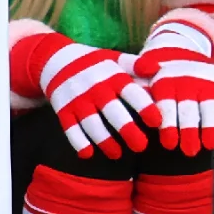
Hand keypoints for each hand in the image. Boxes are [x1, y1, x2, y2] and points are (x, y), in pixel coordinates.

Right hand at [9, 29, 154, 157]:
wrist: (56, 61)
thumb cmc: (95, 64)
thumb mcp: (115, 59)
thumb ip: (136, 65)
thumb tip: (157, 69)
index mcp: (113, 76)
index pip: (131, 92)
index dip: (144, 107)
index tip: (157, 122)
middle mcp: (96, 88)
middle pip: (113, 111)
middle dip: (127, 130)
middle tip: (141, 147)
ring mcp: (78, 100)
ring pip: (92, 124)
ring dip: (104, 140)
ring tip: (117, 154)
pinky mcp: (63, 110)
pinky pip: (69, 128)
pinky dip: (77, 141)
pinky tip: (87, 154)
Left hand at [137, 16, 213, 156]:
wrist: (184, 49)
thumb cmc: (159, 71)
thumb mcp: (144, 72)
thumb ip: (138, 84)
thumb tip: (137, 92)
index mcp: (165, 80)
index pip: (167, 105)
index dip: (169, 126)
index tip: (169, 144)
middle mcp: (186, 81)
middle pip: (189, 110)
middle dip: (189, 131)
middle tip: (189, 152)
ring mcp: (205, 83)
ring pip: (207, 108)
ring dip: (208, 127)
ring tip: (207, 146)